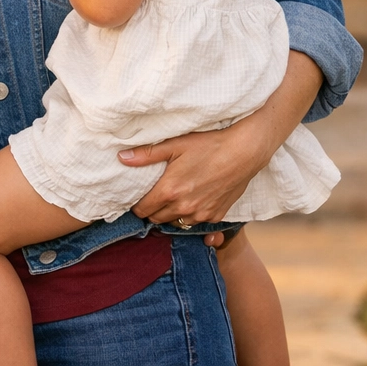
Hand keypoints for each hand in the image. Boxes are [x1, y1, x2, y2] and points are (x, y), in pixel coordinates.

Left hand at [125, 52, 322, 228]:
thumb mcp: (175, 144)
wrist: (244, 152)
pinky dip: (189, 214)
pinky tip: (191, 199)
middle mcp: (183, 208)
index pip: (142, 210)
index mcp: (169, 191)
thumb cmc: (208, 144)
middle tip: (153, 196)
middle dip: (151, 210)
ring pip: (175, 223)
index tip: (137, 198)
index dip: (137, 205)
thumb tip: (122, 158)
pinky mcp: (216, 215)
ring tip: (171, 198)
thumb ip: (147, 154)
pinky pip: (195, 222)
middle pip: (156, 219)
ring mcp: (201, 214)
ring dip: (170, 214)